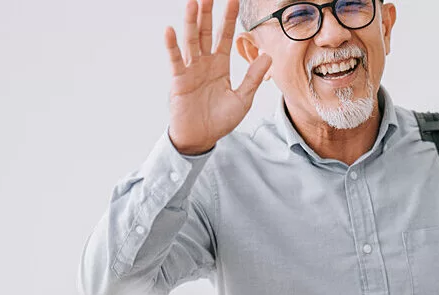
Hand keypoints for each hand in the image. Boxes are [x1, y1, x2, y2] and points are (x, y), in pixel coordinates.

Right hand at [165, 0, 272, 154]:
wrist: (201, 138)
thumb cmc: (220, 120)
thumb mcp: (243, 98)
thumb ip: (253, 77)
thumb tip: (268, 55)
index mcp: (220, 66)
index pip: (224, 37)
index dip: (229, 19)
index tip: (233, 0)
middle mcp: (204, 63)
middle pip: (205, 32)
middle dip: (208, 13)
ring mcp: (190, 70)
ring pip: (191, 41)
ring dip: (191, 22)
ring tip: (192, 3)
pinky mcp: (179, 80)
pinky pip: (175, 60)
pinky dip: (172, 46)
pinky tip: (170, 30)